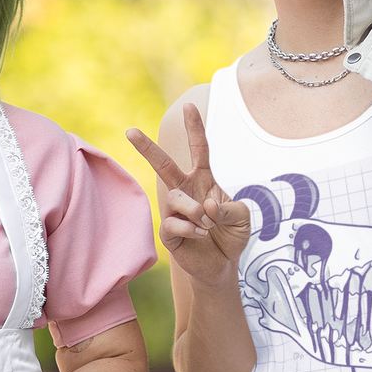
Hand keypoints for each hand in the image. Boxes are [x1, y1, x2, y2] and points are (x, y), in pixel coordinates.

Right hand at [127, 103, 249, 287]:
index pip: (198, 149)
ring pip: (175, 198)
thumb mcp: (242, 217)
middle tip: (129, 131)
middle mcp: (185, 191)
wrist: (222, 266)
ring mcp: (174, 211)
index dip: (195, 128)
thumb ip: (229, 208)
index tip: (188, 105)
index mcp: (204, 180)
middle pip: (164, 164)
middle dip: (147, 148)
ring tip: (208, 226)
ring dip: (196, 212)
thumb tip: (205, 206)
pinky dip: (190, 229)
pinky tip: (200, 235)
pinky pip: (172, 223)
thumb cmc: (231, 236)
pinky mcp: (167, 233)